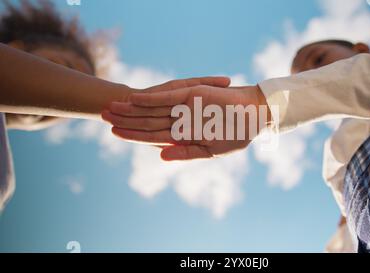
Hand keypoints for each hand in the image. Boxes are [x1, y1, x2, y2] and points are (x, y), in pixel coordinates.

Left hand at [102, 81, 270, 160]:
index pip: (151, 134)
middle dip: (125, 119)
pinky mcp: (190, 94)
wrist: (251, 116)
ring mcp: (183, 106)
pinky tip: (132, 98)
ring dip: (131, 108)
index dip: (133, 134)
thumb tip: (161, 155)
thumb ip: (184, 153)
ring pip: (153, 108)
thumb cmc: (234, 136)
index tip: (115, 132)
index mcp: (181, 134)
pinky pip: (167, 97)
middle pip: (146, 120)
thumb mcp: (208, 150)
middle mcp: (178, 119)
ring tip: (109, 107)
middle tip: (102, 116)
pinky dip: (150, 98)